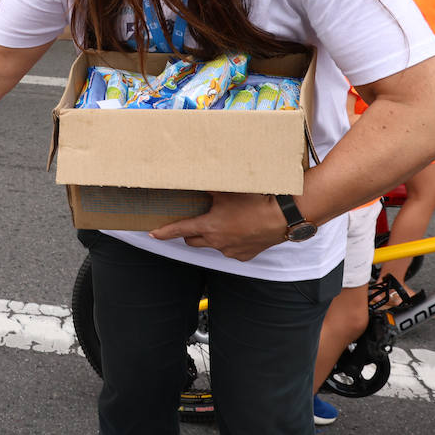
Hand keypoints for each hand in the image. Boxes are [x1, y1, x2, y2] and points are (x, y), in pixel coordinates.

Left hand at [149, 192, 287, 261]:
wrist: (281, 217)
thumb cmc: (254, 202)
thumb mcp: (227, 191)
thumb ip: (209, 186)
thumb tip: (195, 178)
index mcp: (208, 226)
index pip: (179, 230)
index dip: (164, 232)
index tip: (153, 234)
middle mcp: (216, 242)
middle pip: (192, 240)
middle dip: (190, 232)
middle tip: (196, 221)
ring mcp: (230, 251)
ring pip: (212, 245)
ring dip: (212, 236)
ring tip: (225, 223)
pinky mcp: (244, 256)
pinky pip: (230, 250)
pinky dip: (231, 242)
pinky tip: (240, 231)